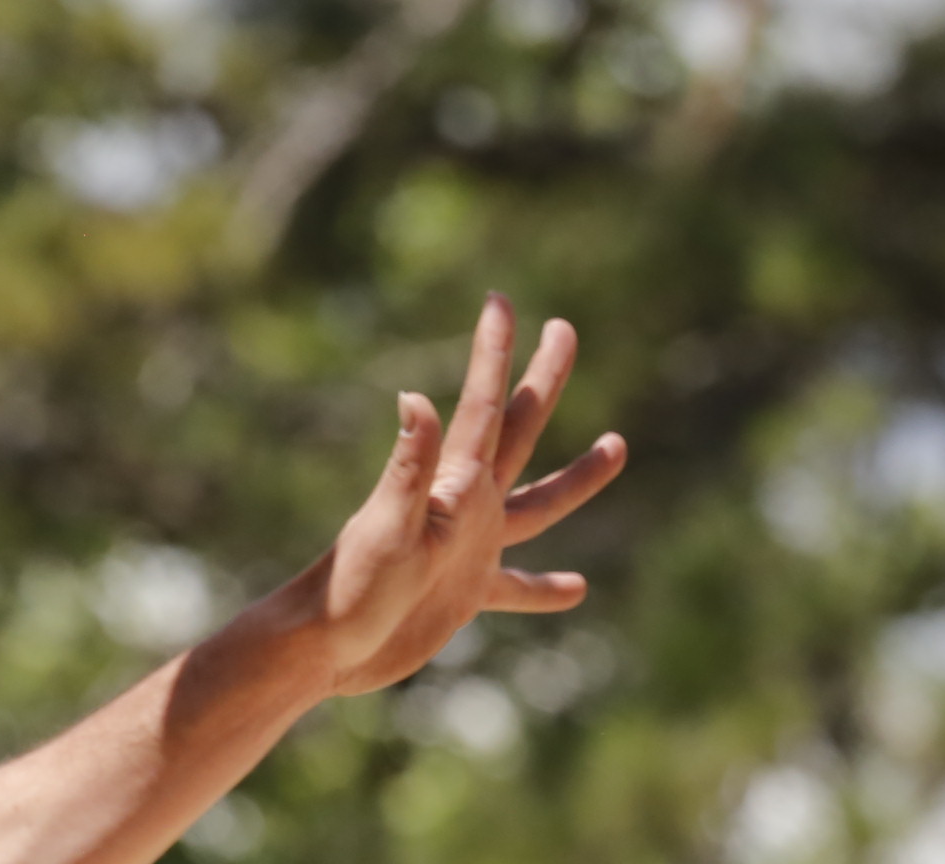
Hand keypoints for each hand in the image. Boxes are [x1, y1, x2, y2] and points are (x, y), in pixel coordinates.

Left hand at [300, 295, 627, 697]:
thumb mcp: (388, 525)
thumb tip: (415, 396)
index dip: (494, 350)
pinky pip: (517, 587)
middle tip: (564, 328)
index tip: (503, 299)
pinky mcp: (464, 593)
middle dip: (542, 378)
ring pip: (537, 505)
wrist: (327, 644)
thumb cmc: (353, 585)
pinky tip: (576, 588)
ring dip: (575, 477)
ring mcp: (468, 548)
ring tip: (617, 445)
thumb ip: (409, 466)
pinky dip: (544, 586)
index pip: (483, 405)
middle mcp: (466, 505)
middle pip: (517, 430)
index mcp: (453, 483)